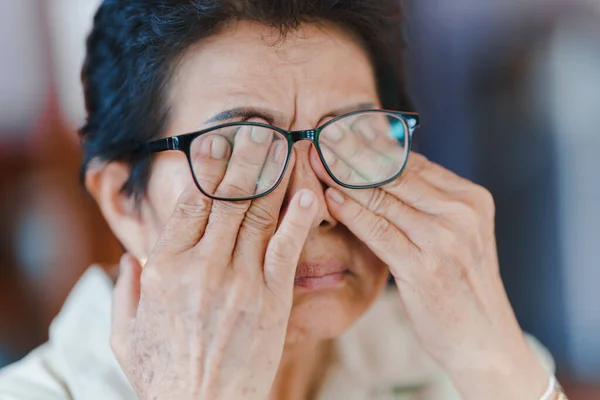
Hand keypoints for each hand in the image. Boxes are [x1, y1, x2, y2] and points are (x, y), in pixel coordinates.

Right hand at [110, 131, 318, 399]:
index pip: (189, 202)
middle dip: (244, 158)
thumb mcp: (125, 334)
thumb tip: (129, 258)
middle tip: (259, 128)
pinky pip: (286, 248)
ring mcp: (241, 280)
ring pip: (257, 214)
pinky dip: (297, 217)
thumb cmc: (163, 375)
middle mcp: (204, 265)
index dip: (207, 167)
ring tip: (283, 145)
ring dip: (271, 175)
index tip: (219, 142)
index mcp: (166, 268)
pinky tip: (307, 192)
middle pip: (227, 197)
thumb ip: (124, 292)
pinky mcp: (272, 299)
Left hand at [313, 147, 549, 399]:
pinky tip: (329, 197)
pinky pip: (378, 229)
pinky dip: (351, 212)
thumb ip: (429, 205)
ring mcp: (445, 238)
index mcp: (471, 199)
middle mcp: (461, 212)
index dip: (373, 147)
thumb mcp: (458, 237)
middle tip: (322, 139)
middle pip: (396, 174)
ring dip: (345, 178)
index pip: (413, 163)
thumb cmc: (462, 287)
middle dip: (353, 155)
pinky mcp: (424, 265)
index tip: (342, 134)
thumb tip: (386, 173)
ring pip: (383, 198)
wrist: (484, 340)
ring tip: (317, 162)